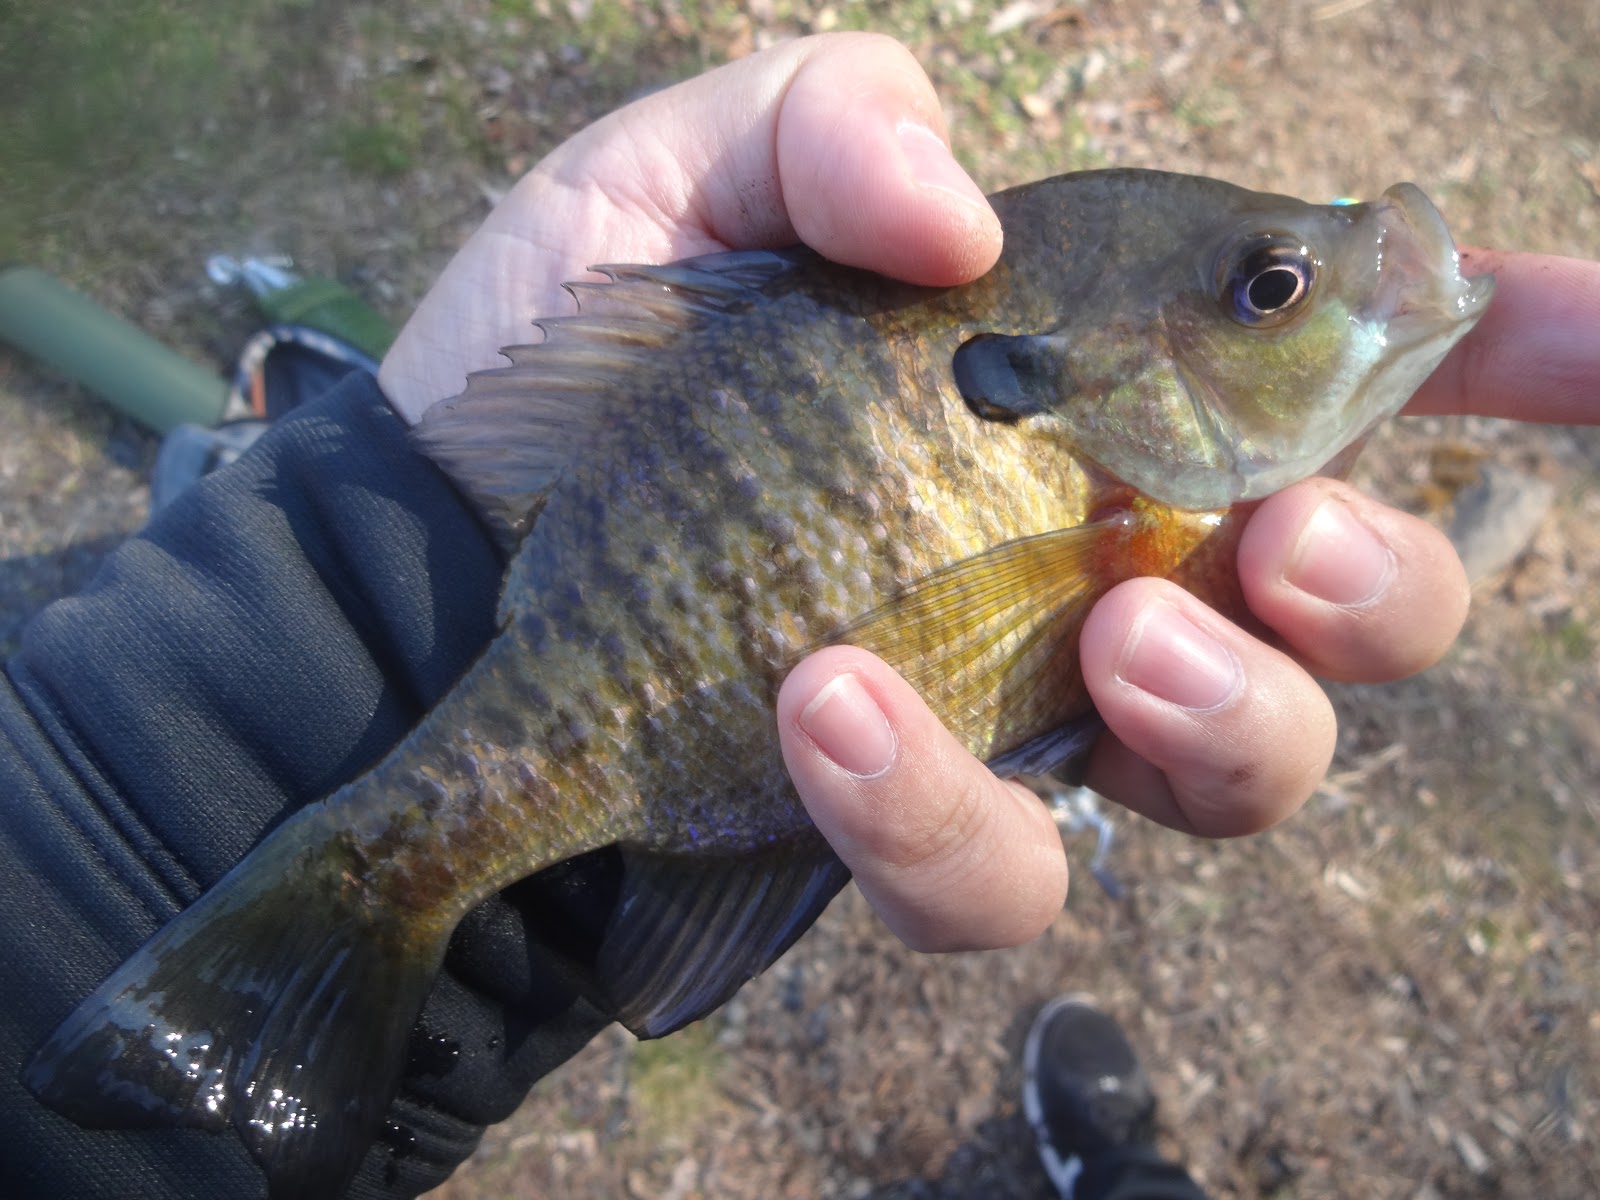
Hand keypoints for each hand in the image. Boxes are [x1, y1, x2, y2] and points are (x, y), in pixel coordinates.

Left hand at [379, 33, 1599, 954]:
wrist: (426, 560)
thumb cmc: (567, 375)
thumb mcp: (683, 183)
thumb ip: (839, 130)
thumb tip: (964, 218)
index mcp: (1096, 388)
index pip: (1350, 371)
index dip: (1514, 355)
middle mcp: (1104, 554)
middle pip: (1360, 615)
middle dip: (1381, 589)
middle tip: (1280, 540)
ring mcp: (1023, 710)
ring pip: (1240, 773)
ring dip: (1221, 713)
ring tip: (1102, 632)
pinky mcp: (912, 827)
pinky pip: (1002, 866)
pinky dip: (936, 797)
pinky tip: (829, 703)